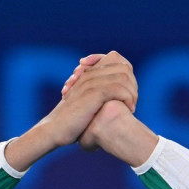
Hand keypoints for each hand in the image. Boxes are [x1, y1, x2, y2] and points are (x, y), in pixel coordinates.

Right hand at [4, 51, 138, 171]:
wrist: (55, 130)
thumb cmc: (71, 121)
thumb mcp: (87, 104)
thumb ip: (100, 95)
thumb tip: (119, 99)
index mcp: (88, 73)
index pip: (116, 58)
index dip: (127, 71)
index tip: (128, 92)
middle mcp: (90, 74)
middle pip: (124, 67)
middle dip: (133, 84)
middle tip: (132, 101)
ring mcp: (91, 82)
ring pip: (124, 77)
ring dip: (132, 92)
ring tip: (131, 107)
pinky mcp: (93, 94)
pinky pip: (119, 88)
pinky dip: (128, 98)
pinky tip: (129, 110)